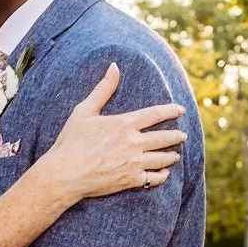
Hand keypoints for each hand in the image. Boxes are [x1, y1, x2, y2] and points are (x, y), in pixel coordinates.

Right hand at [32, 65, 184, 204]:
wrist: (65, 174)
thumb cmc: (71, 141)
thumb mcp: (84, 111)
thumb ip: (103, 89)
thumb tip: (114, 67)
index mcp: (124, 124)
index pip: (155, 114)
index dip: (170, 111)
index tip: (181, 110)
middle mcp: (133, 142)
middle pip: (164, 137)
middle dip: (176, 136)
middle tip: (182, 135)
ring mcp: (134, 162)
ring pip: (162, 158)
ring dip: (172, 155)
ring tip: (175, 154)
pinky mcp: (131, 180)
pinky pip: (154, 178)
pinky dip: (162, 175)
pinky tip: (164, 173)